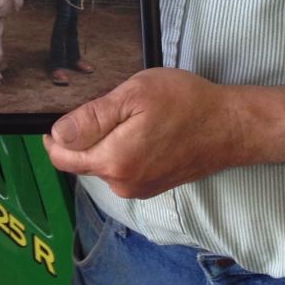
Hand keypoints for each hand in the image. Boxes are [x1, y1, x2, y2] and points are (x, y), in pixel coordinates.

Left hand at [42, 68, 253, 198]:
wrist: (230, 126)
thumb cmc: (185, 103)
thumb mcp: (133, 96)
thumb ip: (92, 118)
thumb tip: (58, 134)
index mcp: (114, 162)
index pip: (63, 158)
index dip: (54, 137)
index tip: (59, 116)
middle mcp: (122, 183)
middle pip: (83, 160)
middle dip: (85, 135)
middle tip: (109, 104)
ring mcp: (139, 188)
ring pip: (103, 162)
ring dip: (106, 141)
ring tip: (131, 114)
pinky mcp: (152, 186)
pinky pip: (123, 167)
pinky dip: (122, 148)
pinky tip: (143, 129)